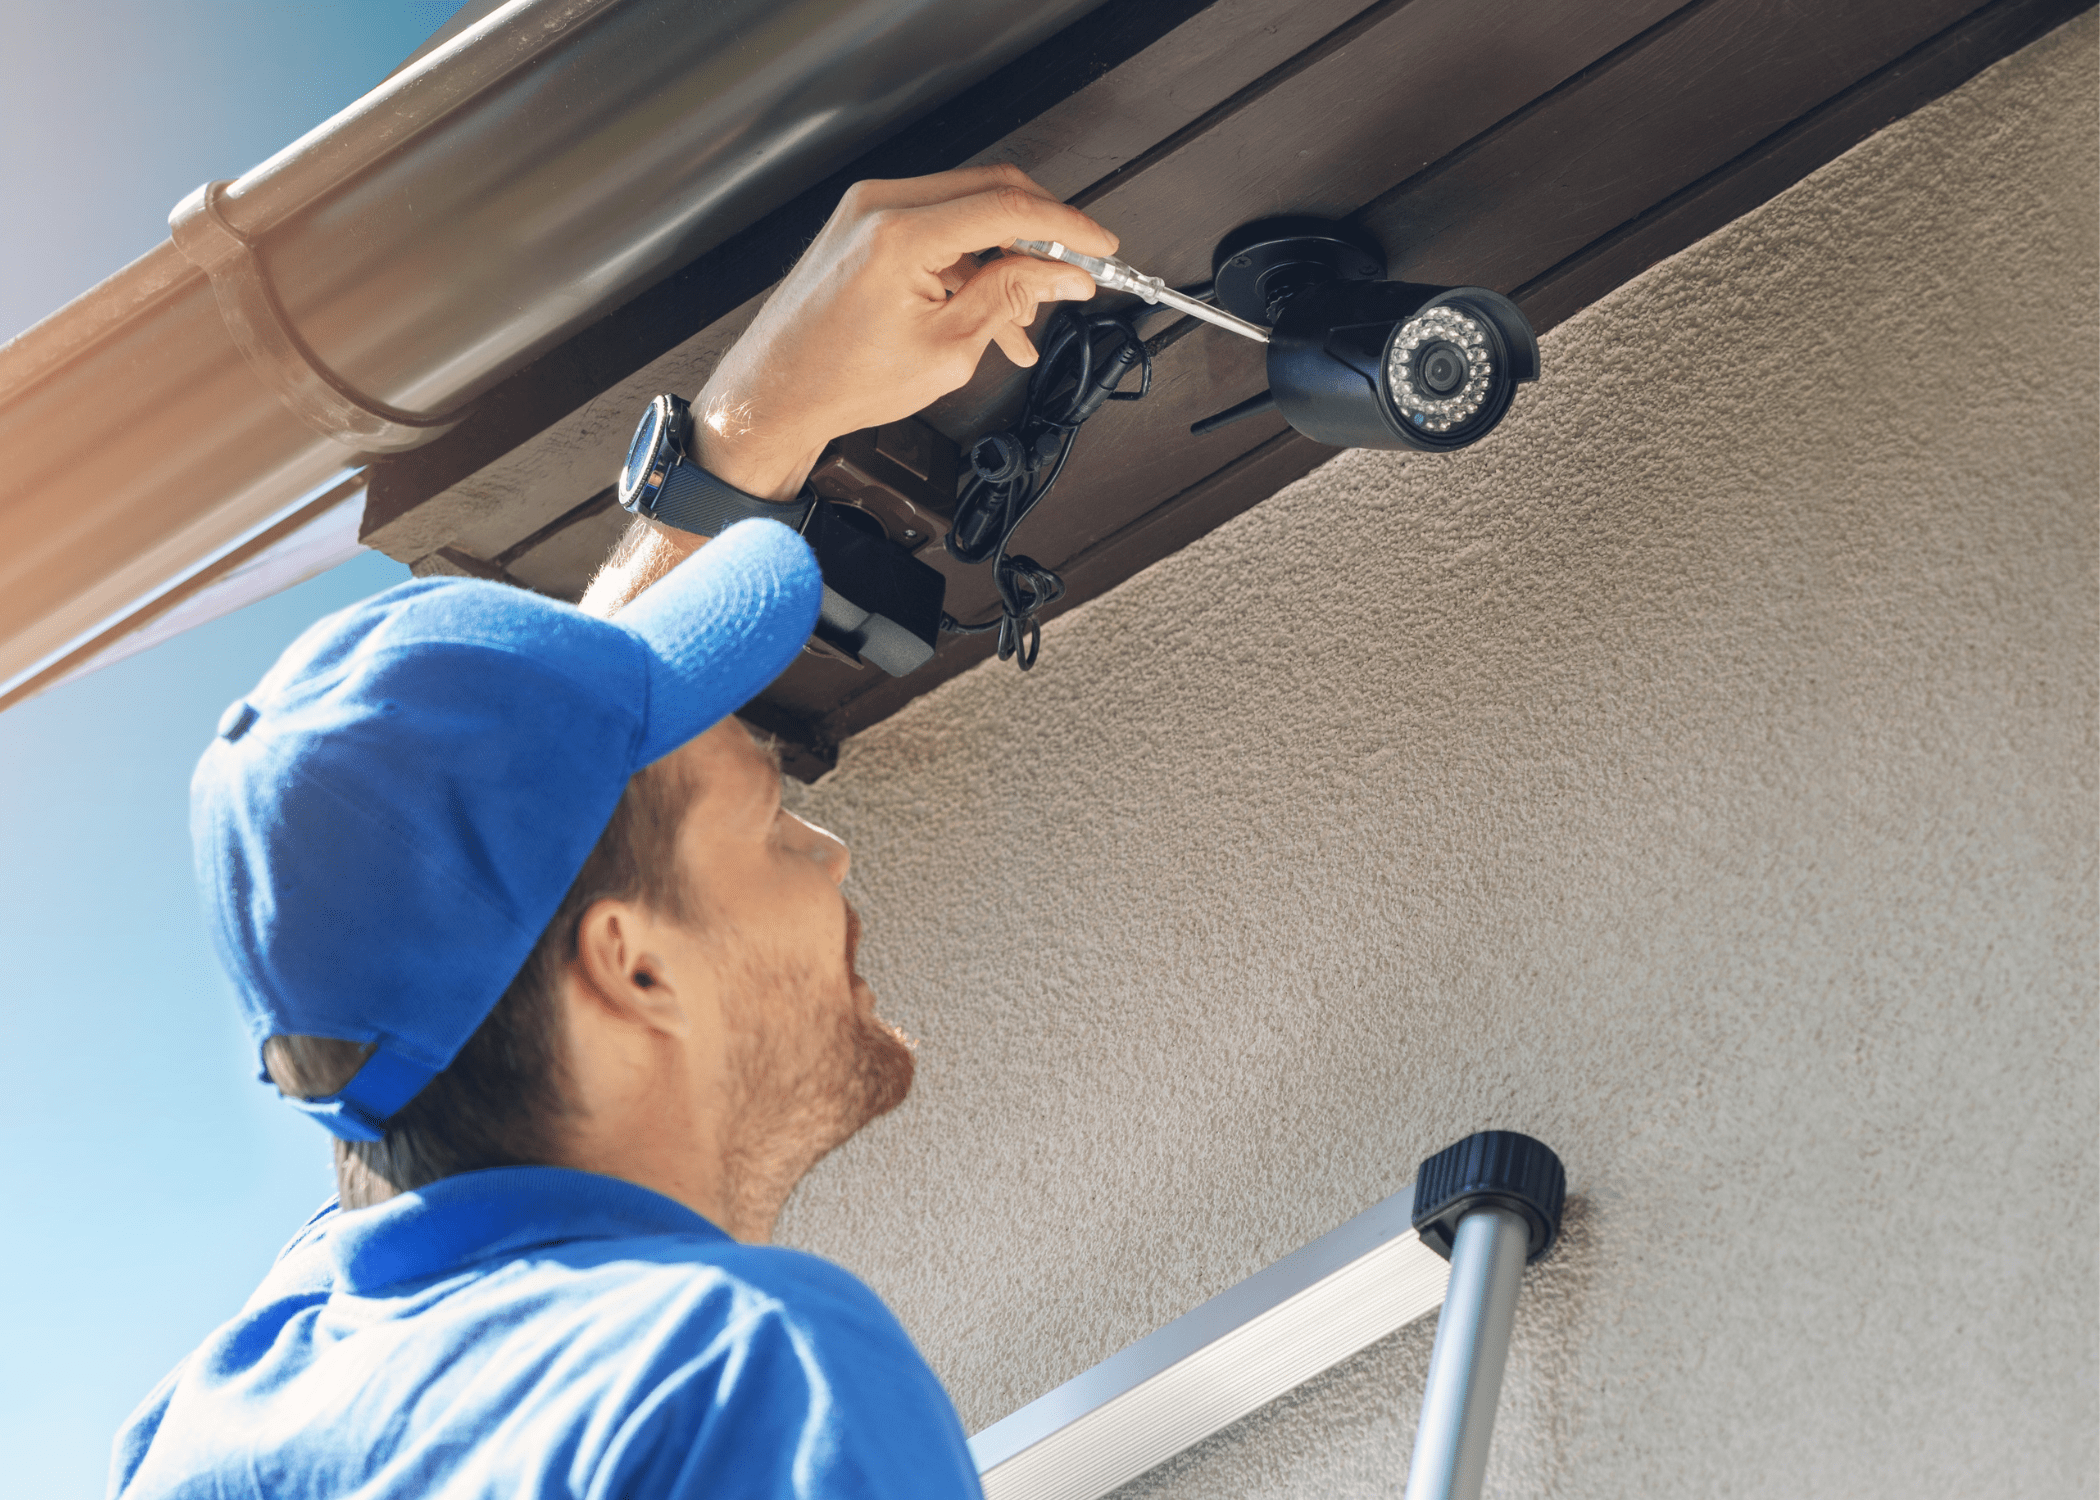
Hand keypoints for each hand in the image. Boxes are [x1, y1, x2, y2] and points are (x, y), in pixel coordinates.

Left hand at [689, 165, 1113, 500]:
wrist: (774, 395)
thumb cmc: (840, 381)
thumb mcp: (947, 350)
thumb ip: (1010, 297)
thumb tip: (1060, 273)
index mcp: (901, 233)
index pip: (1008, 207)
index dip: (1067, 227)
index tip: (1100, 246)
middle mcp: (880, 206)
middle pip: (991, 192)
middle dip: (1041, 235)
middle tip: (1073, 274)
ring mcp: (868, 211)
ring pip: (967, 213)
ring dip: (1005, 259)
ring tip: (1025, 321)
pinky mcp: (864, 227)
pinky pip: (936, 232)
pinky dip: (970, 267)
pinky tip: (991, 316)